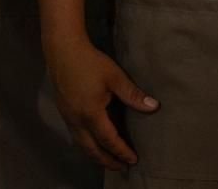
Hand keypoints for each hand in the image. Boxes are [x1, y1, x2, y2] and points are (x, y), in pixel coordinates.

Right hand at [46, 38, 157, 170]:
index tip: (133, 160)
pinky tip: (92, 143)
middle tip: (121, 168)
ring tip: (108, 161)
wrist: (63, 49)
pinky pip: (76, 136)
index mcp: (91, 114)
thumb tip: (154, 107)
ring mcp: (68, 117)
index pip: (108, 140)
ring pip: (81, 145)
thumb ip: (133, 95)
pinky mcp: (63, 111)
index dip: (121, 151)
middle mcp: (77, 120)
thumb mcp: (115, 77)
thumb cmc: (90, 62)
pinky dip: (86, 145)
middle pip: (92, 149)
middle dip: (107, 161)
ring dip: (95, 155)